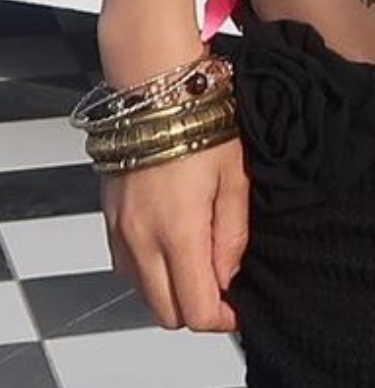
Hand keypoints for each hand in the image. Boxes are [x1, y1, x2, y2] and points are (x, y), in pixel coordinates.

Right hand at [102, 136, 249, 332]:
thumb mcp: (235, 176)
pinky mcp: (108, 218)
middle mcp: (142, 237)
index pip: (196, 309)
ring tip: (195, 260)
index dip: (222, 318)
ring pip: (142, 293)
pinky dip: (147, 270)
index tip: (235, 307)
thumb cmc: (198, 119)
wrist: (154, 86)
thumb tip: (227, 274)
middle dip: (195, 309)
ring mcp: (120, 230)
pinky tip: (168, 246)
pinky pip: (125, 266)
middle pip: (166, 313)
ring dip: (169, 291)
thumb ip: (232, 234)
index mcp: (179, 230)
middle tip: (217, 285)